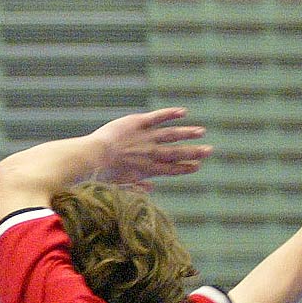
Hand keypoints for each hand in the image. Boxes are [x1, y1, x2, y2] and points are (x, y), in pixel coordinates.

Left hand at [89, 107, 210, 187]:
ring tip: (201, 132)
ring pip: (171, 134)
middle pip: (176, 153)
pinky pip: (158, 117)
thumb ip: (136, 189)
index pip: (170, 169)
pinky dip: (170, 114)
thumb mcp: (119, 187)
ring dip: (187, 133)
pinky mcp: (138, 123)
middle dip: (193, 152)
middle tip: (209, 151)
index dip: (184, 168)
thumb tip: (152, 190)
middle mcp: (150, 154)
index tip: (196, 167)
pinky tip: (183, 112)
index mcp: (146, 170)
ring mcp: (145, 137)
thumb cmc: (100, 175)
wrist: (92, 157)